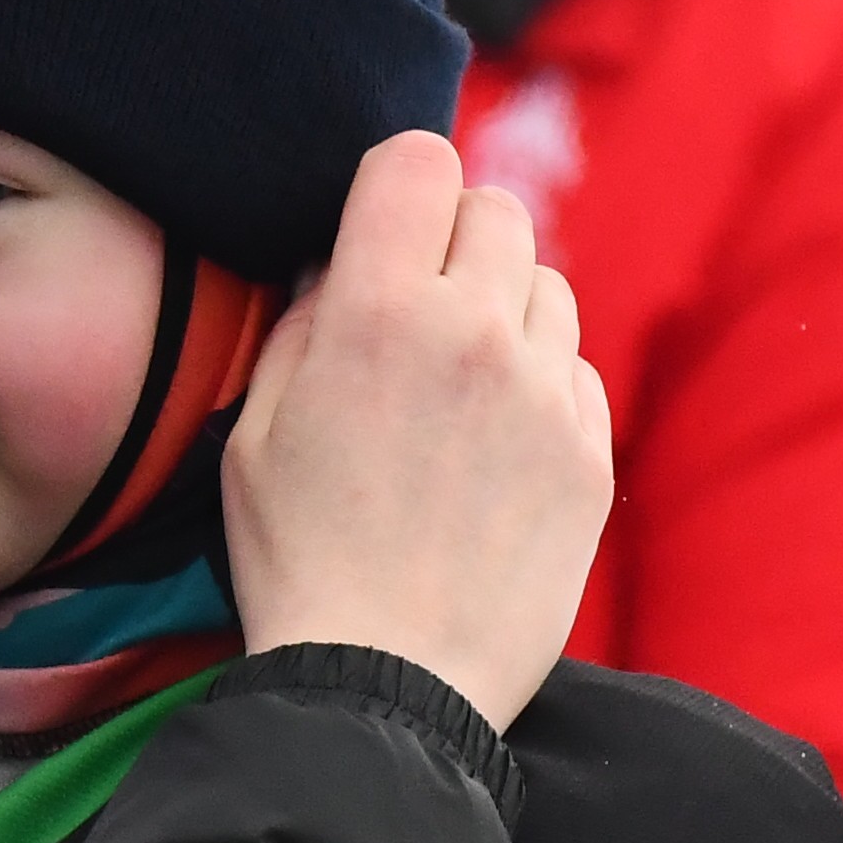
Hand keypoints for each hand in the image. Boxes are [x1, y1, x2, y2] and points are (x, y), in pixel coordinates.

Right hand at [225, 132, 612, 735]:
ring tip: (453, 378)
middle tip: (414, 300)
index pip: (418, 162)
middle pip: (495, 209)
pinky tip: (488, 442)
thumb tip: (330, 269)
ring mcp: (546, 393)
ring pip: (546, 284)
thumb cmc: (297, 558)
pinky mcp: (590, 453)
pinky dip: (536, 381)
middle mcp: (477, 334)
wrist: (387, 680)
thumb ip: (298, 328)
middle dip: (451, 237)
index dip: (394, 182)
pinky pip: (574, 370)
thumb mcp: (252, 433)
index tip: (379, 224)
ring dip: (501, 307)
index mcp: (378, 313)